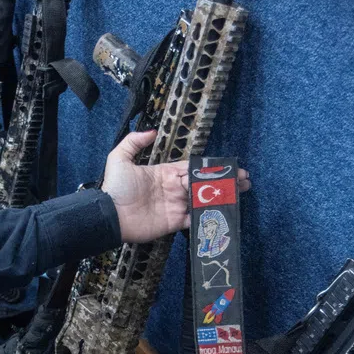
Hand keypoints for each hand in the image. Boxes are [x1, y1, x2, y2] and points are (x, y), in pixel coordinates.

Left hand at [100, 130, 250, 243]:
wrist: (109, 215)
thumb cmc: (114, 187)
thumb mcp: (119, 158)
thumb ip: (134, 142)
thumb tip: (152, 131)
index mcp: (164, 173)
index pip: (191, 167)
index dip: (209, 166)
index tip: (227, 165)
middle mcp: (173, 189)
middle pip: (202, 183)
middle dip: (222, 180)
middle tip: (243, 179)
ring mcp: (174, 206)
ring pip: (202, 200)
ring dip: (221, 196)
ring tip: (241, 192)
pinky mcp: (173, 222)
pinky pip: (193, 218)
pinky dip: (208, 215)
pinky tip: (225, 210)